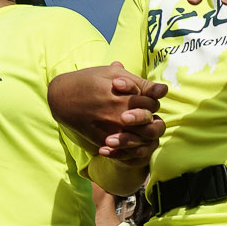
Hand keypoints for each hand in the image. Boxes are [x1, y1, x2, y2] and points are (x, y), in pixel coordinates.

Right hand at [48, 63, 166, 164]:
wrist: (61, 98)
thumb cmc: (89, 81)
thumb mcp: (113, 75)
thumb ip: (141, 83)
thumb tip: (165, 90)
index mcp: (124, 97)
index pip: (153, 103)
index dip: (151, 100)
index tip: (144, 98)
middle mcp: (119, 115)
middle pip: (150, 122)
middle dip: (150, 117)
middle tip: (143, 113)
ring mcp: (111, 130)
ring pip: (140, 139)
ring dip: (143, 133)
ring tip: (135, 124)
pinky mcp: (103, 141)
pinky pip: (125, 150)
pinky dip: (131, 146)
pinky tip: (127, 135)